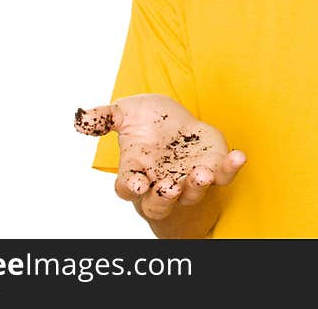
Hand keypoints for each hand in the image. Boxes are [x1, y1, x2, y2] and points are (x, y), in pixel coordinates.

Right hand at [75, 93, 245, 220]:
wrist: (177, 118)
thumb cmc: (147, 120)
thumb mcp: (126, 113)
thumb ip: (105, 117)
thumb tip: (79, 119)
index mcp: (137, 170)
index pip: (128, 187)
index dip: (132, 187)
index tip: (137, 182)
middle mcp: (161, 180)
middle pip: (158, 204)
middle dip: (163, 199)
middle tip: (169, 188)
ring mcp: (188, 178)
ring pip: (191, 194)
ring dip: (196, 187)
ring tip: (202, 174)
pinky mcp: (213, 168)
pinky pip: (224, 176)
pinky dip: (231, 168)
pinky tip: (238, 156)